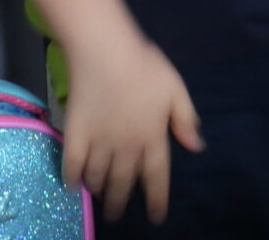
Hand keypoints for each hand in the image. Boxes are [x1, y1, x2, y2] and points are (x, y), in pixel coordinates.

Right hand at [64, 33, 201, 224]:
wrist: (105, 53)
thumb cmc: (146, 67)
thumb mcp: (176, 89)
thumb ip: (185, 120)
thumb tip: (197, 146)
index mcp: (152, 136)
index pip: (157, 175)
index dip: (157, 198)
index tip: (156, 216)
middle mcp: (126, 146)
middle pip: (124, 182)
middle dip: (122, 201)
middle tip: (118, 214)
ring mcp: (98, 142)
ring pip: (98, 177)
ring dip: (100, 189)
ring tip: (101, 195)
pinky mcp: (74, 135)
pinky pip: (71, 165)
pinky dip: (72, 178)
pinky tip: (73, 185)